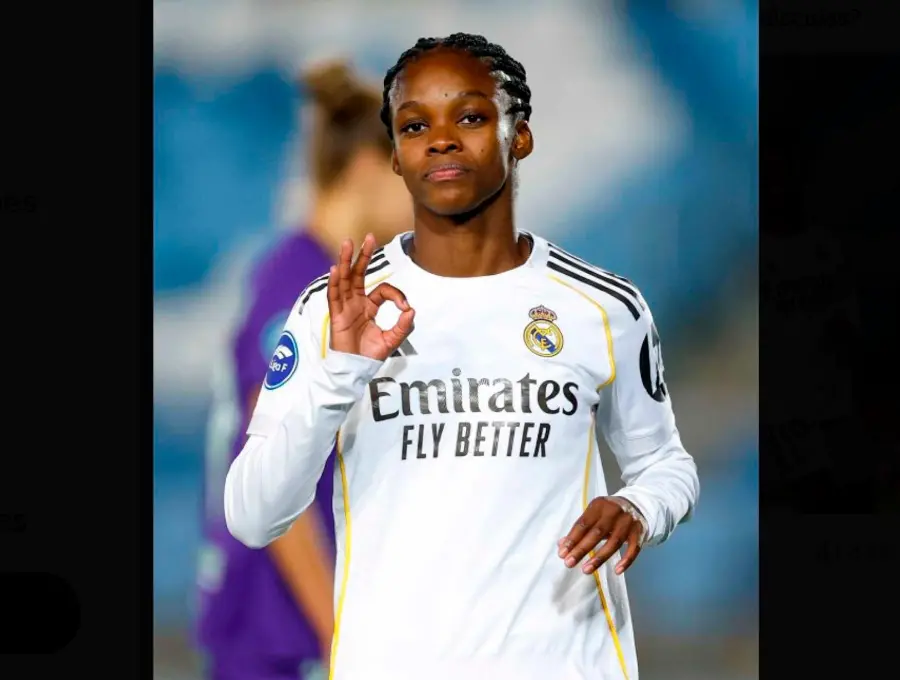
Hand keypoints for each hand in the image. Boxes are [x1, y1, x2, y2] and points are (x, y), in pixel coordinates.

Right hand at [327, 234, 414, 360]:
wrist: (355, 369)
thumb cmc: (370, 355)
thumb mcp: (392, 340)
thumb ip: (403, 326)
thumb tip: (411, 310)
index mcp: (369, 307)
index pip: (382, 290)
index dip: (396, 296)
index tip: (405, 308)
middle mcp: (356, 303)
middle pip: (358, 274)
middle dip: (363, 256)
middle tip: (369, 237)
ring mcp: (345, 307)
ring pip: (344, 279)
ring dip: (345, 261)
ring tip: (347, 243)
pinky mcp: (337, 316)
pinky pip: (334, 296)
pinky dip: (334, 282)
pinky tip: (335, 269)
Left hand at [558, 497, 645, 575]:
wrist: (637, 505)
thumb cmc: (609, 514)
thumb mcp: (594, 515)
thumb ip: (579, 529)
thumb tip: (562, 545)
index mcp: (599, 505)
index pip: (583, 523)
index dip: (572, 539)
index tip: (562, 554)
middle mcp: (614, 512)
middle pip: (596, 533)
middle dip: (581, 549)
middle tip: (569, 563)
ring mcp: (628, 522)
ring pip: (614, 542)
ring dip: (599, 558)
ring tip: (586, 570)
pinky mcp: (639, 532)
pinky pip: (634, 548)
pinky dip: (626, 560)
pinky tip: (617, 571)